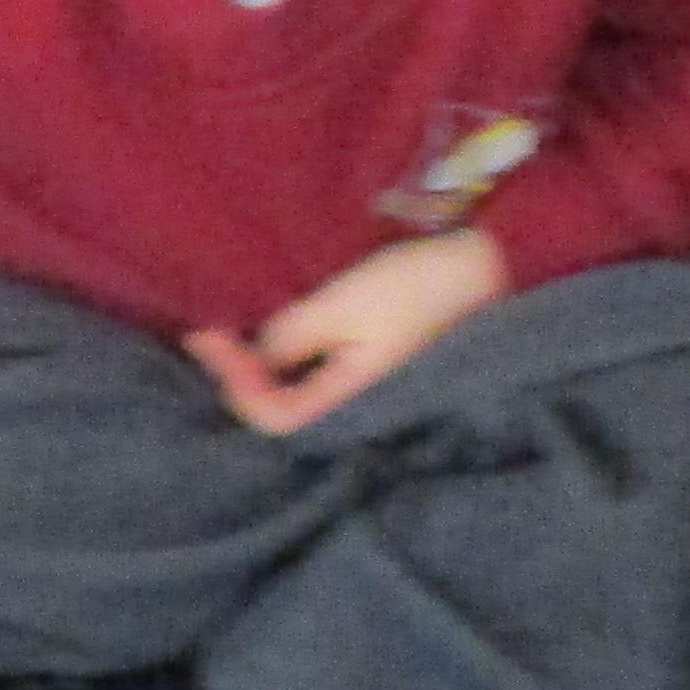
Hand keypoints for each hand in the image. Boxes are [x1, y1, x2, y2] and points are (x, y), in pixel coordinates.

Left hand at [185, 230, 510, 440]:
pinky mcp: (367, 367)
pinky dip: (280, 360)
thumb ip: (292, 337)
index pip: (275, 417)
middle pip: (282, 412)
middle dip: (239, 378)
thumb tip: (253, 359)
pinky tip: (267, 335)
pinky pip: (312, 377)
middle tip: (208, 333)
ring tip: (228, 333)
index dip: (235, 383)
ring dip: (257, 369)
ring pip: (295, 395)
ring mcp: (363, 389)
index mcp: (351, 400)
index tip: (210, 335)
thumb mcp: (343, 307)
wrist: (481, 271)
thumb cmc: (413, 289)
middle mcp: (356, 406)